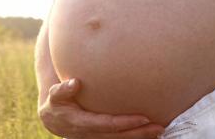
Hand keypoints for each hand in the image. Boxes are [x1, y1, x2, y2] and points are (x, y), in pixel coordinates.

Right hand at [38, 78, 164, 138]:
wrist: (54, 121)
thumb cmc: (57, 104)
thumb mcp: (55, 96)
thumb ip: (63, 90)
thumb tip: (75, 82)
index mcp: (82, 123)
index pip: (108, 124)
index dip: (126, 122)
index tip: (143, 117)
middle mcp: (91, 135)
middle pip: (119, 136)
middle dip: (139, 132)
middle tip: (159, 126)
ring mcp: (97, 138)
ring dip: (141, 137)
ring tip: (160, 130)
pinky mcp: (102, 138)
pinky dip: (135, 137)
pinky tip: (150, 132)